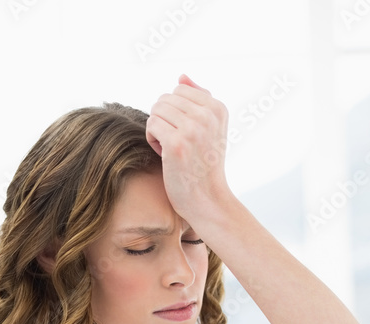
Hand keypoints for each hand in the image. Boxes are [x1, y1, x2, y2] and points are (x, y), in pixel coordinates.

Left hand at [145, 73, 231, 221]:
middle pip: (165, 99)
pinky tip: (164, 155)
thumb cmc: (204, 166)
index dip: (176, 112)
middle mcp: (208, 115)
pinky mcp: (176, 144)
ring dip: (157, 129)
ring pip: (156, 110)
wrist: (207, 199)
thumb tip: (181, 77)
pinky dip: (152, 139)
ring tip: (171, 149)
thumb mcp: (210, 129)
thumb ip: (198, 100)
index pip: (179, 89)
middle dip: (165, 119)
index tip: (186, 133)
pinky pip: (151, 124)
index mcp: (218, 108)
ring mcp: (192, 129)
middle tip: (177, 143)